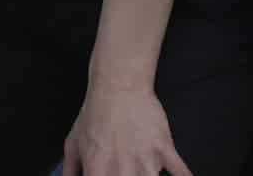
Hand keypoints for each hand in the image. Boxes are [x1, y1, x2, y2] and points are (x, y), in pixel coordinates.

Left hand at [62, 81, 190, 175]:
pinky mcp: (164, 149)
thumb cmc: (94, 114)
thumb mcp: (74, 143)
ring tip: (146, 173)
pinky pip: (181, 172)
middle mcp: (122, 170)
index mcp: (97, 170)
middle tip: (127, 174)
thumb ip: (71, 171)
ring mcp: (146, 160)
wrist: (117, 86)